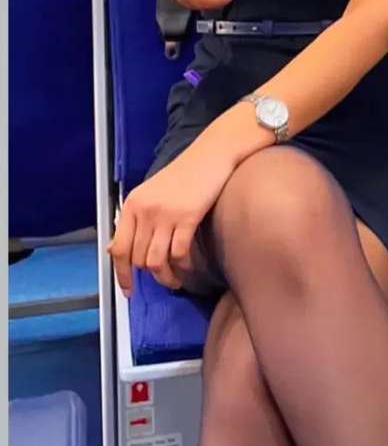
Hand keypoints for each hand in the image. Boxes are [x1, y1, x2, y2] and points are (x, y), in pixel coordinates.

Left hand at [108, 132, 235, 295]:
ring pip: (156, 261)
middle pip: (138, 259)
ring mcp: (166, 214)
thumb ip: (138, 218)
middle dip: (149, 277)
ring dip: (166, 277)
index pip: (118, 248)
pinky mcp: (188, 217)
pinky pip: (179, 253)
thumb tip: (121, 250)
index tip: (129, 290)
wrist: (211, 155)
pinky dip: (184, 265)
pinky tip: (189, 265)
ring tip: (175, 280)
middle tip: (163, 280)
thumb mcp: (152, 193)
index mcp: (132, 204)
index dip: (122, 274)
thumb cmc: (184, 174)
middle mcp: (145, 210)